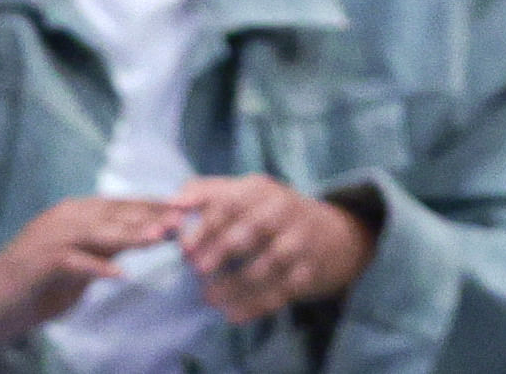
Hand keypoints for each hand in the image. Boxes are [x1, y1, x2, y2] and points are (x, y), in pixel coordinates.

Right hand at [0, 197, 175, 346]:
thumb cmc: (35, 282)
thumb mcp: (80, 261)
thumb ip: (108, 247)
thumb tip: (144, 236)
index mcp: (77, 212)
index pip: (123, 205)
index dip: (154, 206)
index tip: (186, 210)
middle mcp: (66, 217)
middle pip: (116, 214)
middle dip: (151, 216)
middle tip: (182, 220)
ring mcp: (51, 237)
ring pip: (98, 232)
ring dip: (130, 235)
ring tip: (158, 239)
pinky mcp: (39, 262)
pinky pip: (73, 262)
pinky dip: (96, 267)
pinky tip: (118, 275)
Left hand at [173, 177, 376, 321]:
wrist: (333, 236)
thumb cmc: (273, 213)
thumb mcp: (246, 193)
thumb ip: (207, 193)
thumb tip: (172, 204)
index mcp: (263, 190)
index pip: (232, 202)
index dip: (206, 225)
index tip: (184, 248)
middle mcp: (285, 212)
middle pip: (253, 229)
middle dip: (223, 248)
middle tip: (198, 269)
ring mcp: (300, 243)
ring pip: (267, 265)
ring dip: (235, 284)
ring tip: (209, 297)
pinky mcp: (309, 273)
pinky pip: (281, 292)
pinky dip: (255, 306)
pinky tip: (232, 315)